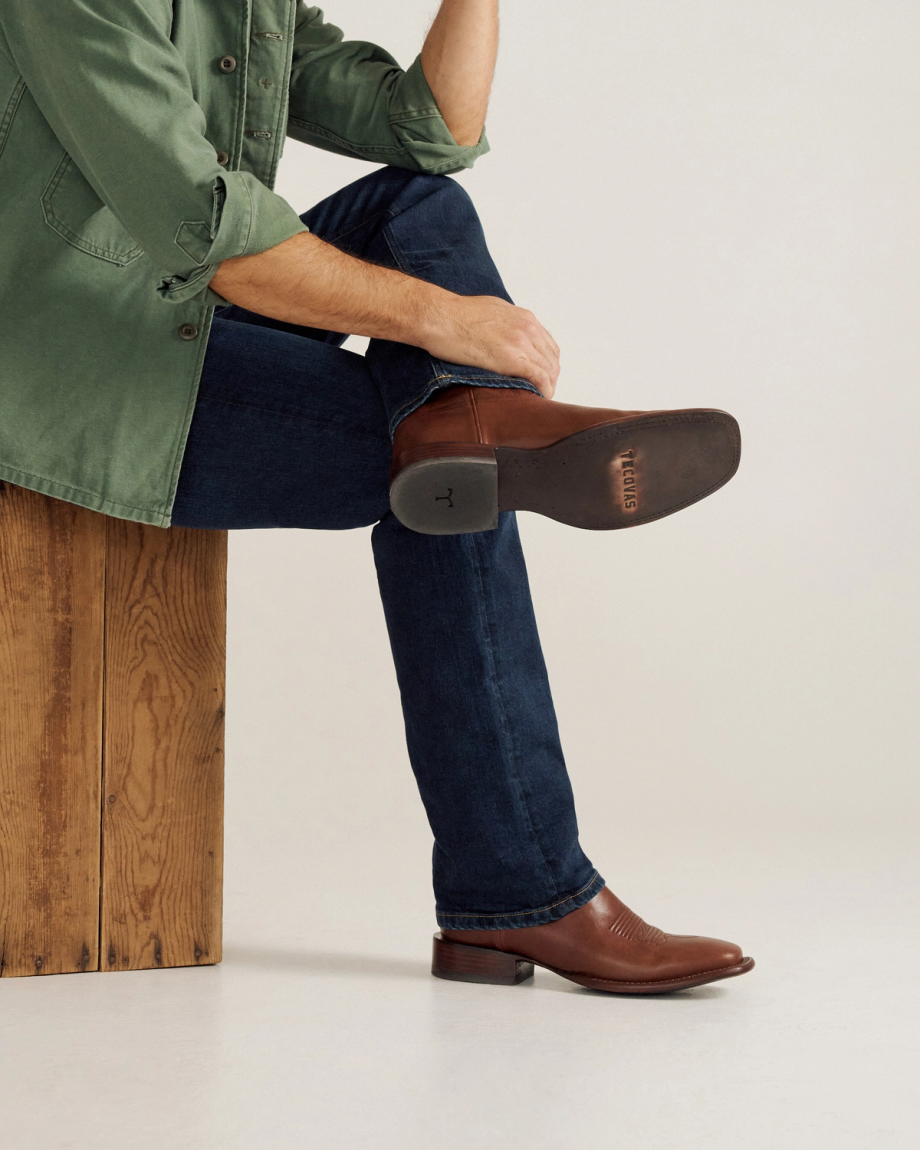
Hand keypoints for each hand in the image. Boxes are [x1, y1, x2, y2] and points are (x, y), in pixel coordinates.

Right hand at [422, 293, 559, 397]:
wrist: (440, 317)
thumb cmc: (454, 314)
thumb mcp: (490, 310)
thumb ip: (504, 324)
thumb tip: (503, 336)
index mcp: (523, 317)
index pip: (547, 344)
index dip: (546, 363)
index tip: (541, 374)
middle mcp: (527, 328)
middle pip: (551, 358)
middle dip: (549, 377)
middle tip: (541, 390)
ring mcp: (521, 343)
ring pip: (549, 369)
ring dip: (547, 385)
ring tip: (539, 397)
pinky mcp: (512, 359)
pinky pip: (539, 378)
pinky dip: (543, 390)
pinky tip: (539, 398)